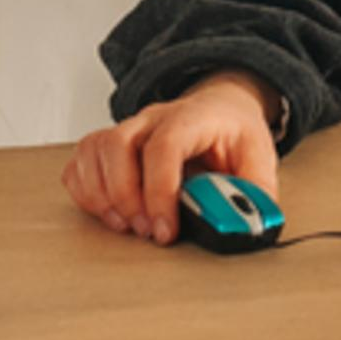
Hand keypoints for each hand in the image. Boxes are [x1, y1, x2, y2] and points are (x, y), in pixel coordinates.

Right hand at [64, 72, 279, 245]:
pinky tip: (110, 212)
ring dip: (102, 197)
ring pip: (94, 151)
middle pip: (119, 145)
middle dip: (127, 198)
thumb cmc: (235, 134)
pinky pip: (80, 162)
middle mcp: (153, 118)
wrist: (220, 108)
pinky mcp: (109, 145)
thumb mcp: (260, 159)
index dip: (160, 191)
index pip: (166, 146)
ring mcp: (128, 128)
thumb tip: (246, 228)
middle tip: (147, 231)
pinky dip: (86, 192)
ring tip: (128, 225)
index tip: (166, 230)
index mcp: (194, 117)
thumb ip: (255, 194)